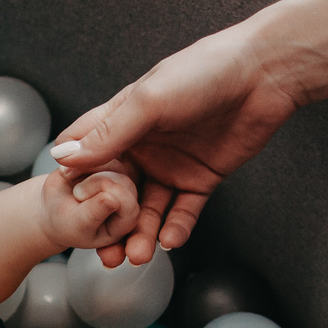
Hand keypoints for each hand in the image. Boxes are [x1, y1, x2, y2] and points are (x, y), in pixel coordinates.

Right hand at [46, 20, 308, 261]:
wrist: (265, 74)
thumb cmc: (202, 72)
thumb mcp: (148, 102)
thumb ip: (108, 134)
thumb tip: (62, 159)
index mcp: (122, 122)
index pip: (87, 157)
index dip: (75, 185)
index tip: (66, 212)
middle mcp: (143, 146)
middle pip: (117, 194)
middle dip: (109, 224)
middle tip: (104, 253)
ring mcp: (172, 165)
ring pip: (149, 209)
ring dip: (141, 233)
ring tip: (138, 255)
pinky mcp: (202, 178)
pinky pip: (184, 210)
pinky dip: (176, 228)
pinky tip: (169, 240)